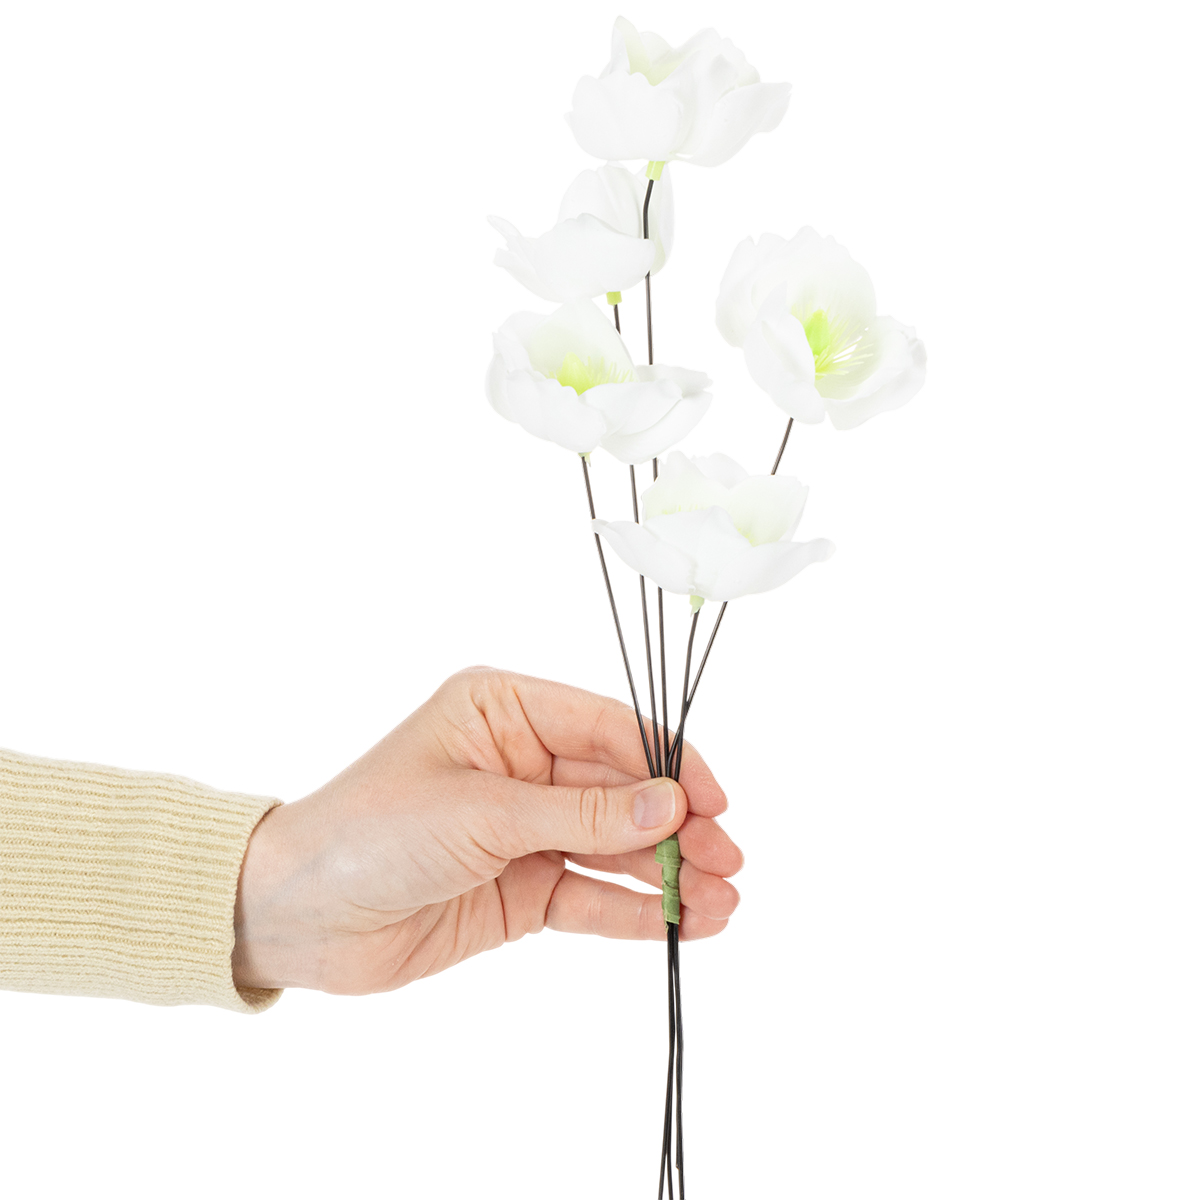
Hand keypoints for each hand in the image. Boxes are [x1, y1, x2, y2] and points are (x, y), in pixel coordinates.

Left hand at [232, 668, 742, 993]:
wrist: (296, 917)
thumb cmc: (371, 832)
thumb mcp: (482, 812)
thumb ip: (582, 816)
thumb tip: (671, 806)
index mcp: (505, 711)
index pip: (609, 729)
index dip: (668, 765)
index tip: (714, 803)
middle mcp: (522, 763)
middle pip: (622, 792)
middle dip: (677, 826)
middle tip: (728, 862)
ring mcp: (524, 830)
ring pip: (615, 848)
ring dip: (669, 873)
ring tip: (724, 902)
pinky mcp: (521, 889)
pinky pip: (590, 896)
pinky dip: (636, 911)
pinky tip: (685, 924)